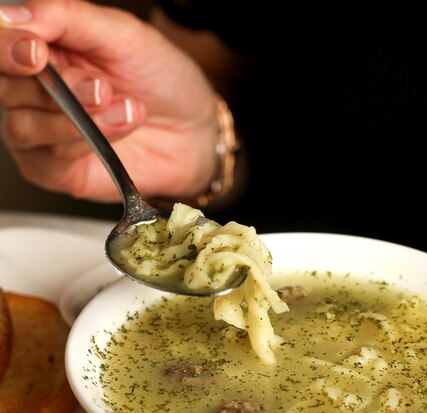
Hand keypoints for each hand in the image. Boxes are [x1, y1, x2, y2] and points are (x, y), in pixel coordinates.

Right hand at [0, 0, 216, 201]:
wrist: (194, 130)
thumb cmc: (162, 80)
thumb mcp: (124, 35)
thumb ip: (67, 18)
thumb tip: (13, 14)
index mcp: (43, 46)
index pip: (0, 43)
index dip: (8, 48)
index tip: (37, 51)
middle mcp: (32, 89)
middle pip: (5, 88)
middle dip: (56, 87)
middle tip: (102, 87)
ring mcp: (41, 131)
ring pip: (24, 126)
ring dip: (78, 119)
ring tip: (127, 107)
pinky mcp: (56, 170)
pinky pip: (47, 158)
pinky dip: (83, 144)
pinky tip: (119, 130)